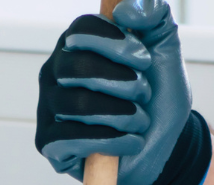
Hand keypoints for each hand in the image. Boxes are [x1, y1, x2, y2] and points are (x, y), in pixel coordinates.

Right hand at [34, 0, 211, 184]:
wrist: (164, 143)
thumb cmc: (157, 96)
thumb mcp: (165, 51)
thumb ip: (155, 16)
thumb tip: (126, 8)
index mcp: (77, 44)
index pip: (81, 30)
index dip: (115, 43)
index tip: (144, 58)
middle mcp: (55, 72)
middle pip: (75, 68)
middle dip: (121, 83)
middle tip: (144, 92)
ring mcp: (48, 107)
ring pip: (76, 105)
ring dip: (121, 114)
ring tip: (140, 120)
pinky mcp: (49, 143)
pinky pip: (69, 139)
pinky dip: (109, 140)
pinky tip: (130, 141)